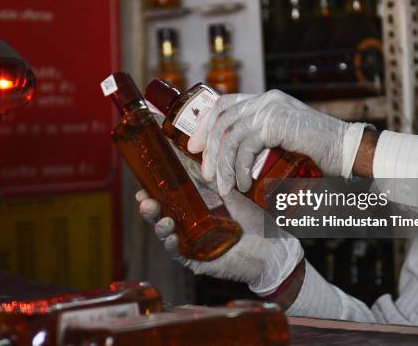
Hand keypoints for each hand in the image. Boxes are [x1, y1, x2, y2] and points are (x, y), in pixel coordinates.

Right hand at [136, 188, 302, 296]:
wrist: (274, 249)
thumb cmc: (256, 222)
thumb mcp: (233, 195)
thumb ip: (215, 180)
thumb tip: (199, 157)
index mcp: (197, 208)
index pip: (169, 198)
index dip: (154, 190)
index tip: (143, 180)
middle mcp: (191, 225)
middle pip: (163, 215)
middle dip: (150, 207)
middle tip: (144, 198)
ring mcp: (193, 243)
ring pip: (167, 234)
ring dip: (159, 225)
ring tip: (158, 216)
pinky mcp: (199, 260)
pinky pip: (181, 254)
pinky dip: (173, 245)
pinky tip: (171, 236)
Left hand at [187, 90, 368, 195]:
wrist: (348, 152)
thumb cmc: (318, 152)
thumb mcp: (282, 142)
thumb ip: (262, 141)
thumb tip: (233, 160)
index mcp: (265, 101)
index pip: (224, 104)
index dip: (205, 124)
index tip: (194, 146)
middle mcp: (266, 100)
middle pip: (222, 119)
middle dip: (209, 149)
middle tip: (206, 174)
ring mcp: (271, 109)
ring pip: (230, 135)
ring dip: (223, 164)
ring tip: (224, 187)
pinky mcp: (276, 123)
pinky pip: (245, 145)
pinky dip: (238, 167)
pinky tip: (241, 183)